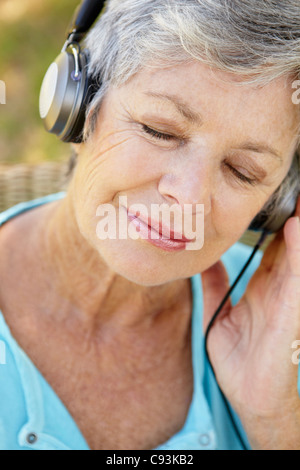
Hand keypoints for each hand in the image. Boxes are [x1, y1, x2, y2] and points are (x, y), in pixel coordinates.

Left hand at [201, 195, 299, 449]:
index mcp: (265, 284)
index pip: (273, 244)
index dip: (274, 219)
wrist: (249, 394)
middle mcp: (280, 285)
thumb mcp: (220, 312)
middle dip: (290, 213)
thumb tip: (202, 260)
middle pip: (289, 241)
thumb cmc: (239, 355)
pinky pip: (297, 275)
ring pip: (298, 251)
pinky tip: (296, 227)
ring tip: (297, 197)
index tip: (267, 193)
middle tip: (288, 184)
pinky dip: (298, 251)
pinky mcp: (292, 310)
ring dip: (299, 225)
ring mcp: (289, 296)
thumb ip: (214, 284)